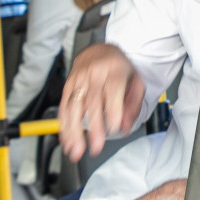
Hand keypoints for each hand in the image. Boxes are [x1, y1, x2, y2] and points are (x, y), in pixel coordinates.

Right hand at [58, 44, 145, 162]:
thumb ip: (133, 104)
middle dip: (93, 128)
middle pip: (92, 102)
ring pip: (74, 106)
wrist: (97, 50)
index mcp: (114, 70)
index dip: (113, 111)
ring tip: (76, 149)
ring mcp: (78, 79)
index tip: (113, 129)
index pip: (112, 91)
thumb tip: (125, 127)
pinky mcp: (67, 86)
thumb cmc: (118, 67)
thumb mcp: (135, 81)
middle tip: (96, 147)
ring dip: (73, 131)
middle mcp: (94, 74)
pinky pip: (63, 107)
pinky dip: (64, 126)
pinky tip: (67, 140)